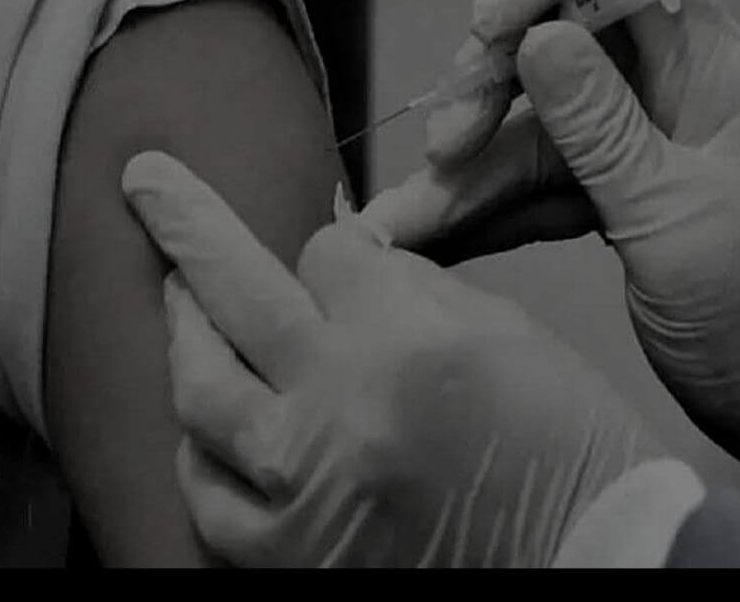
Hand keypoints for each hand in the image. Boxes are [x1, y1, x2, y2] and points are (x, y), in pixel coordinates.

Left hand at [122, 151, 662, 566]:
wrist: (593, 556)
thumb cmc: (570, 444)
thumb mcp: (505, 330)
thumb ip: (410, 286)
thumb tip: (345, 257)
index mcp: (407, 335)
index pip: (326, 251)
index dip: (335, 247)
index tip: (344, 259)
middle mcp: (341, 399)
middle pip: (235, 286)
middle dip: (186, 222)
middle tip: (146, 183)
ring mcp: (303, 481)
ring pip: (201, 386)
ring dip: (183, 330)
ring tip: (175, 296)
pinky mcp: (291, 553)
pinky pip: (209, 494)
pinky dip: (201, 452)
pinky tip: (202, 422)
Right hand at [362, 0, 739, 475]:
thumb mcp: (671, 218)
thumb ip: (600, 128)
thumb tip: (537, 40)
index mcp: (715, 73)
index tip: (488, 26)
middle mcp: (672, 94)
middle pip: (559, 42)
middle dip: (488, 88)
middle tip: (443, 144)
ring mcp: (635, 145)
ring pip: (532, 125)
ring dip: (466, 170)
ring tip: (405, 220)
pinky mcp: (607, 192)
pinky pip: (532, 183)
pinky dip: (485, 210)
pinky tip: (437, 234)